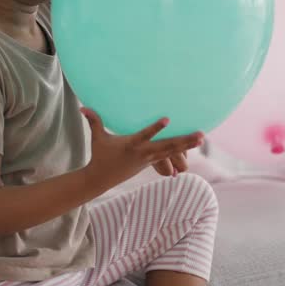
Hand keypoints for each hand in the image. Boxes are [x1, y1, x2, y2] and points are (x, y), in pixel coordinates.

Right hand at [82, 107, 202, 189]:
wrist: (102, 179)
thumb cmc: (100, 155)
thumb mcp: (98, 138)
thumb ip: (94, 120)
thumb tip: (83, 106)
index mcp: (131, 145)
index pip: (145, 135)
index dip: (156, 128)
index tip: (167, 119)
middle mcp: (144, 153)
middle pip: (167, 147)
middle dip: (184, 141)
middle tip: (200, 134)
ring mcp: (149, 159)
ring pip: (172, 152)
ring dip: (187, 145)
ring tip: (201, 138)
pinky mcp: (151, 162)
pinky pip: (169, 156)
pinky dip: (181, 152)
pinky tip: (193, 147)